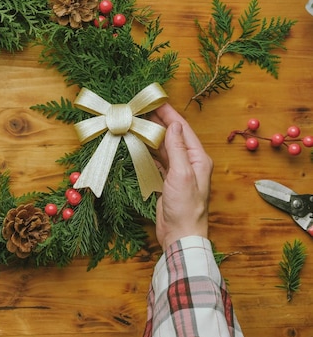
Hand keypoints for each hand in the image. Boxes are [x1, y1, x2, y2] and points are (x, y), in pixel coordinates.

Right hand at [151, 103, 212, 249]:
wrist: (181, 234)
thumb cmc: (186, 207)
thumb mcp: (181, 174)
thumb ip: (177, 148)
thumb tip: (174, 124)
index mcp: (198, 158)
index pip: (183, 129)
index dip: (169, 114)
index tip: (156, 101)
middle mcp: (189, 162)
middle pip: (173, 136)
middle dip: (159, 122)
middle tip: (142, 110)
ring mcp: (178, 172)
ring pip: (164, 147)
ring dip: (152, 136)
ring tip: (137, 123)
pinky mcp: (167, 181)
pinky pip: (157, 160)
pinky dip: (148, 151)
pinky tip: (139, 145)